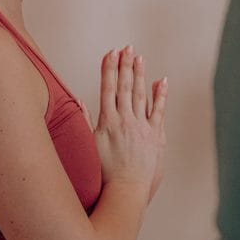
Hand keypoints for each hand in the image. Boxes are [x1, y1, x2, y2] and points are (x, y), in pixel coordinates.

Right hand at [93, 46, 167, 201]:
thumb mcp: (88, 146)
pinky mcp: (156, 136)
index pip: (108, 88)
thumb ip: (84, 122)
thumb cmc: (103, 175)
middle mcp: (125, 121)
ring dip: (140, 74)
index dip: (109, 69)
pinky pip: (159, 111)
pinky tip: (161, 81)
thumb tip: (78, 101)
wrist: (125, 192)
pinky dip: (161, 95)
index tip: (111, 53)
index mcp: (107, 122)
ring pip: (141, 95)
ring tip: (139, 57)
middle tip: (126, 48)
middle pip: (125, 87)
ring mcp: (142, 127)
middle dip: (125, 65)